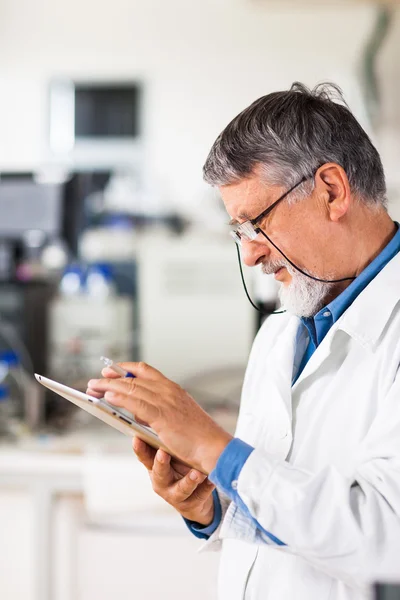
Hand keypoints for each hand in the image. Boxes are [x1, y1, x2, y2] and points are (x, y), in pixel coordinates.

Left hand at [87, 362, 232, 473]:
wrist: (213, 447)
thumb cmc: (198, 435)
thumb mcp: (176, 416)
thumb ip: (156, 410)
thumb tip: (135, 411)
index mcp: (173, 388)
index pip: (145, 371)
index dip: (125, 369)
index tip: (110, 370)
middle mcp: (168, 390)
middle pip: (134, 378)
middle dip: (111, 378)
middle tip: (95, 381)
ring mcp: (166, 402)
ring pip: (131, 388)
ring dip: (109, 387)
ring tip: (94, 388)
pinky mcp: (163, 416)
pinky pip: (136, 403)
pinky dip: (120, 398)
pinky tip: (108, 398)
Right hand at [133, 437, 215, 525]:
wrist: (195, 498)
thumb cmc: (180, 468)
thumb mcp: (170, 456)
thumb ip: (163, 441)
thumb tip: (156, 417)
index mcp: (154, 467)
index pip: (144, 457)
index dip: (139, 448)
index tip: (137, 437)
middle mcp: (162, 482)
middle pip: (159, 474)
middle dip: (160, 463)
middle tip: (163, 453)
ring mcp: (176, 495)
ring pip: (180, 489)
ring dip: (188, 481)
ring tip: (196, 473)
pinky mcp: (191, 503)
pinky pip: (200, 495)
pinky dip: (206, 486)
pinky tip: (211, 479)